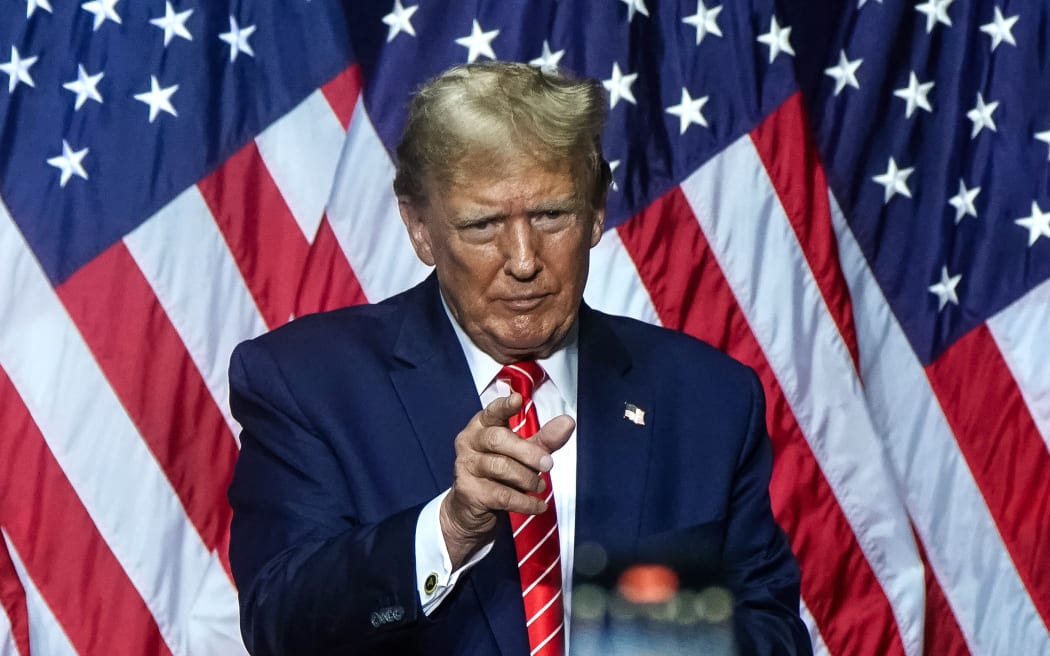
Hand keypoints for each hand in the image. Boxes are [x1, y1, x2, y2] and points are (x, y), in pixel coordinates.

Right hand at [439, 393, 573, 568]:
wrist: (472, 509)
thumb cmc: (499, 474)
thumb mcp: (523, 453)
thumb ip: (544, 438)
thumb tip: (567, 422)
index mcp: (482, 425)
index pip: (493, 411)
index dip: (505, 406)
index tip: (518, 400)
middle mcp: (470, 441)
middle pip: (498, 439)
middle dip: (527, 452)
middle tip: (548, 464)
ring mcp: (466, 466)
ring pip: (500, 467)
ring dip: (527, 478)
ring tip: (540, 485)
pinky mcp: (468, 491)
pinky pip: (502, 495)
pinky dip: (525, 502)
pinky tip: (538, 505)